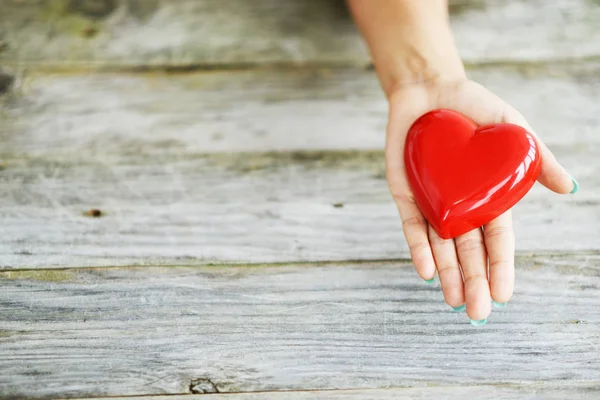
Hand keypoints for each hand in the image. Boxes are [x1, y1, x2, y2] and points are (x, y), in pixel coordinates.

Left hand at [386, 78, 575, 322]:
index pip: (497, 239)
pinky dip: (418, 247)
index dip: (500, 266)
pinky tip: (426, 270)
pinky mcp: (407, 193)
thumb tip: (569, 189)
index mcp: (489, 195)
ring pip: (440, 245)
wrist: (429, 88)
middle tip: (476, 313)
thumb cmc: (474, 105)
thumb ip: (536, 158)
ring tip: (452, 302)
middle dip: (473, 281)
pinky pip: (412, 225)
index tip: (504, 295)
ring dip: (446, 274)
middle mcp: (461, 204)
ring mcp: (433, 201)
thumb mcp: (512, 128)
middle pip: (468, 250)